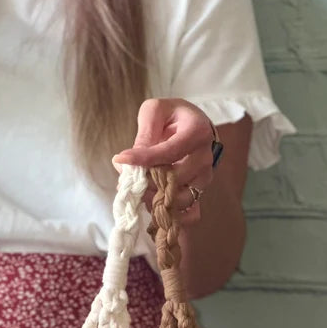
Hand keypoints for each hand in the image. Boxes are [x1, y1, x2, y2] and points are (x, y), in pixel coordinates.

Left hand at [114, 98, 216, 221]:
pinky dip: (170, 215)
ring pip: (181, 199)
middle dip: (147, 182)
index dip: (144, 158)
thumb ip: (144, 133)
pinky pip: (189, 214)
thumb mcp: (155, 112)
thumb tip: (127, 162)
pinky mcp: (200, 193)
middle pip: (175, 179)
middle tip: (128, 179)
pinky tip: (153, 206)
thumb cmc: (172, 117)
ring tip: (139, 191)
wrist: (193, 127)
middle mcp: (205, 157)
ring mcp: (205, 177)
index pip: (169, 151)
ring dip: (155, 199)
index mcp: (198, 132)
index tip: (121, 159)